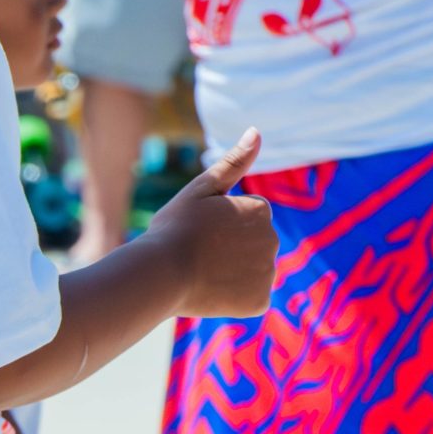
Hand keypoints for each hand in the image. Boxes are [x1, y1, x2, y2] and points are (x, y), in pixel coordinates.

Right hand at [147, 128, 275, 318]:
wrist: (160, 275)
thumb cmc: (174, 229)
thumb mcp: (201, 189)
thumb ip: (233, 162)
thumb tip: (257, 132)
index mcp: (261, 209)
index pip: (247, 219)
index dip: (221, 226)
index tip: (201, 232)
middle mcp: (272, 239)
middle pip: (252, 245)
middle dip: (232, 249)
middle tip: (199, 254)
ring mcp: (267, 273)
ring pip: (251, 272)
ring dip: (233, 274)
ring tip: (203, 274)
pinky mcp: (259, 301)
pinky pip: (251, 299)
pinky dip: (235, 299)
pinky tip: (212, 293)